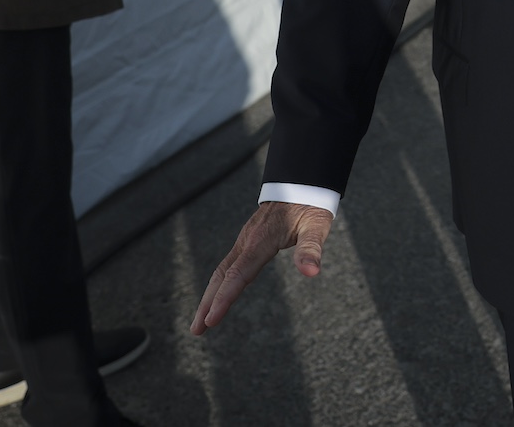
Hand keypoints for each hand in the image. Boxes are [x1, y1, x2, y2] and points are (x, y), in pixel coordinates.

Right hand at [190, 202, 332, 333]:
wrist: (299, 183)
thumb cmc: (309, 206)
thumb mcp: (317, 226)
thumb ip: (311, 249)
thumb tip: (312, 272)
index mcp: (261, 241)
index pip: (238, 274)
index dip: (224, 298)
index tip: (212, 320)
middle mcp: (247, 241)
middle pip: (221, 275)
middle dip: (207, 304)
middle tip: (197, 331)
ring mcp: (244, 241)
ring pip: (221, 271)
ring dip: (209, 296)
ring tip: (201, 322)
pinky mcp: (246, 241)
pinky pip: (227, 266)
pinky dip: (218, 284)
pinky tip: (216, 297)